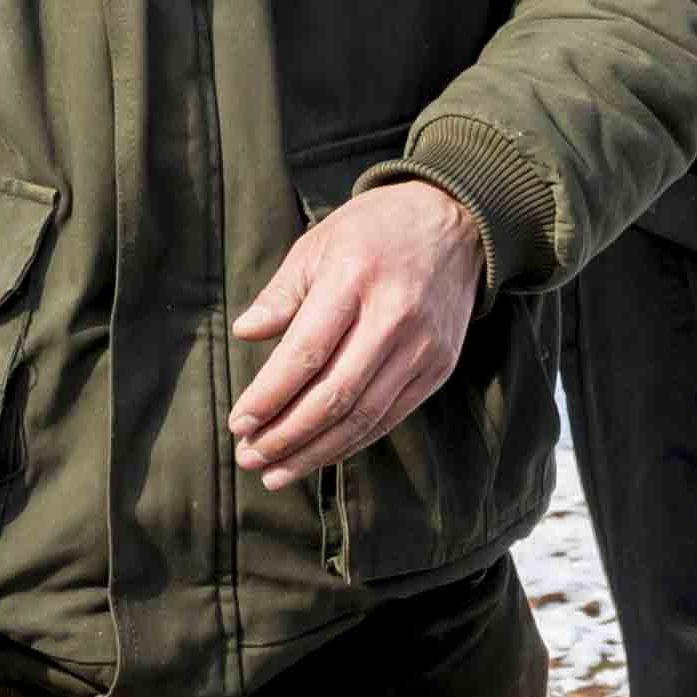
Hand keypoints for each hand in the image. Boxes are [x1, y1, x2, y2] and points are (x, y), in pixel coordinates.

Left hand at [231, 177, 488, 491]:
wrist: (456, 223)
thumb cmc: (374, 230)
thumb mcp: (319, 243)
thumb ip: (282, 293)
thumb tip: (245, 332)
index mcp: (355, 278)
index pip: (307, 352)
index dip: (271, 395)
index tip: (240, 423)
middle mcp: (394, 316)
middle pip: (336, 395)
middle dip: (287, 435)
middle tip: (249, 456)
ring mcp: (423, 346)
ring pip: (364, 417)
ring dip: (315, 452)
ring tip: (274, 472)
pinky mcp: (439, 367)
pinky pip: (390, 416)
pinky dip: (351, 443)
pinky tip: (319, 455)